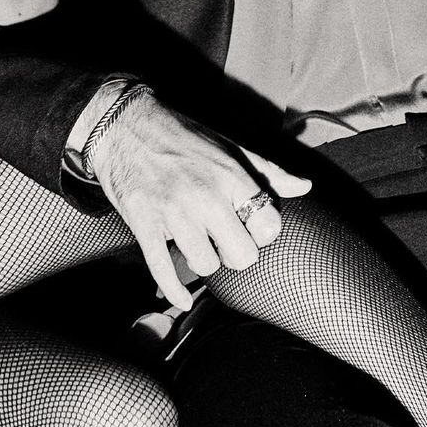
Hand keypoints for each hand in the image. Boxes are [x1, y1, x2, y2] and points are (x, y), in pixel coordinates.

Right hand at [91, 94, 310, 310]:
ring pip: (204, 265)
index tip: (250, 228)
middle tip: (224, 241)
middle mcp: (204, 196)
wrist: (123, 126)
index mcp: (230, 176)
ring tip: (197, 243)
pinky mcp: (144, 225)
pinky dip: (175, 291)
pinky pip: (163, 271)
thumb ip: (268, 171)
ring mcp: (173, 213)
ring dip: (203, 260)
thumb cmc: (180, 135)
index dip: (262, 233)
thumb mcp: (229, 146)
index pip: (268, 227)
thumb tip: (304, 187)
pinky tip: (183, 299)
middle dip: (235, 253)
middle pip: (241, 256)